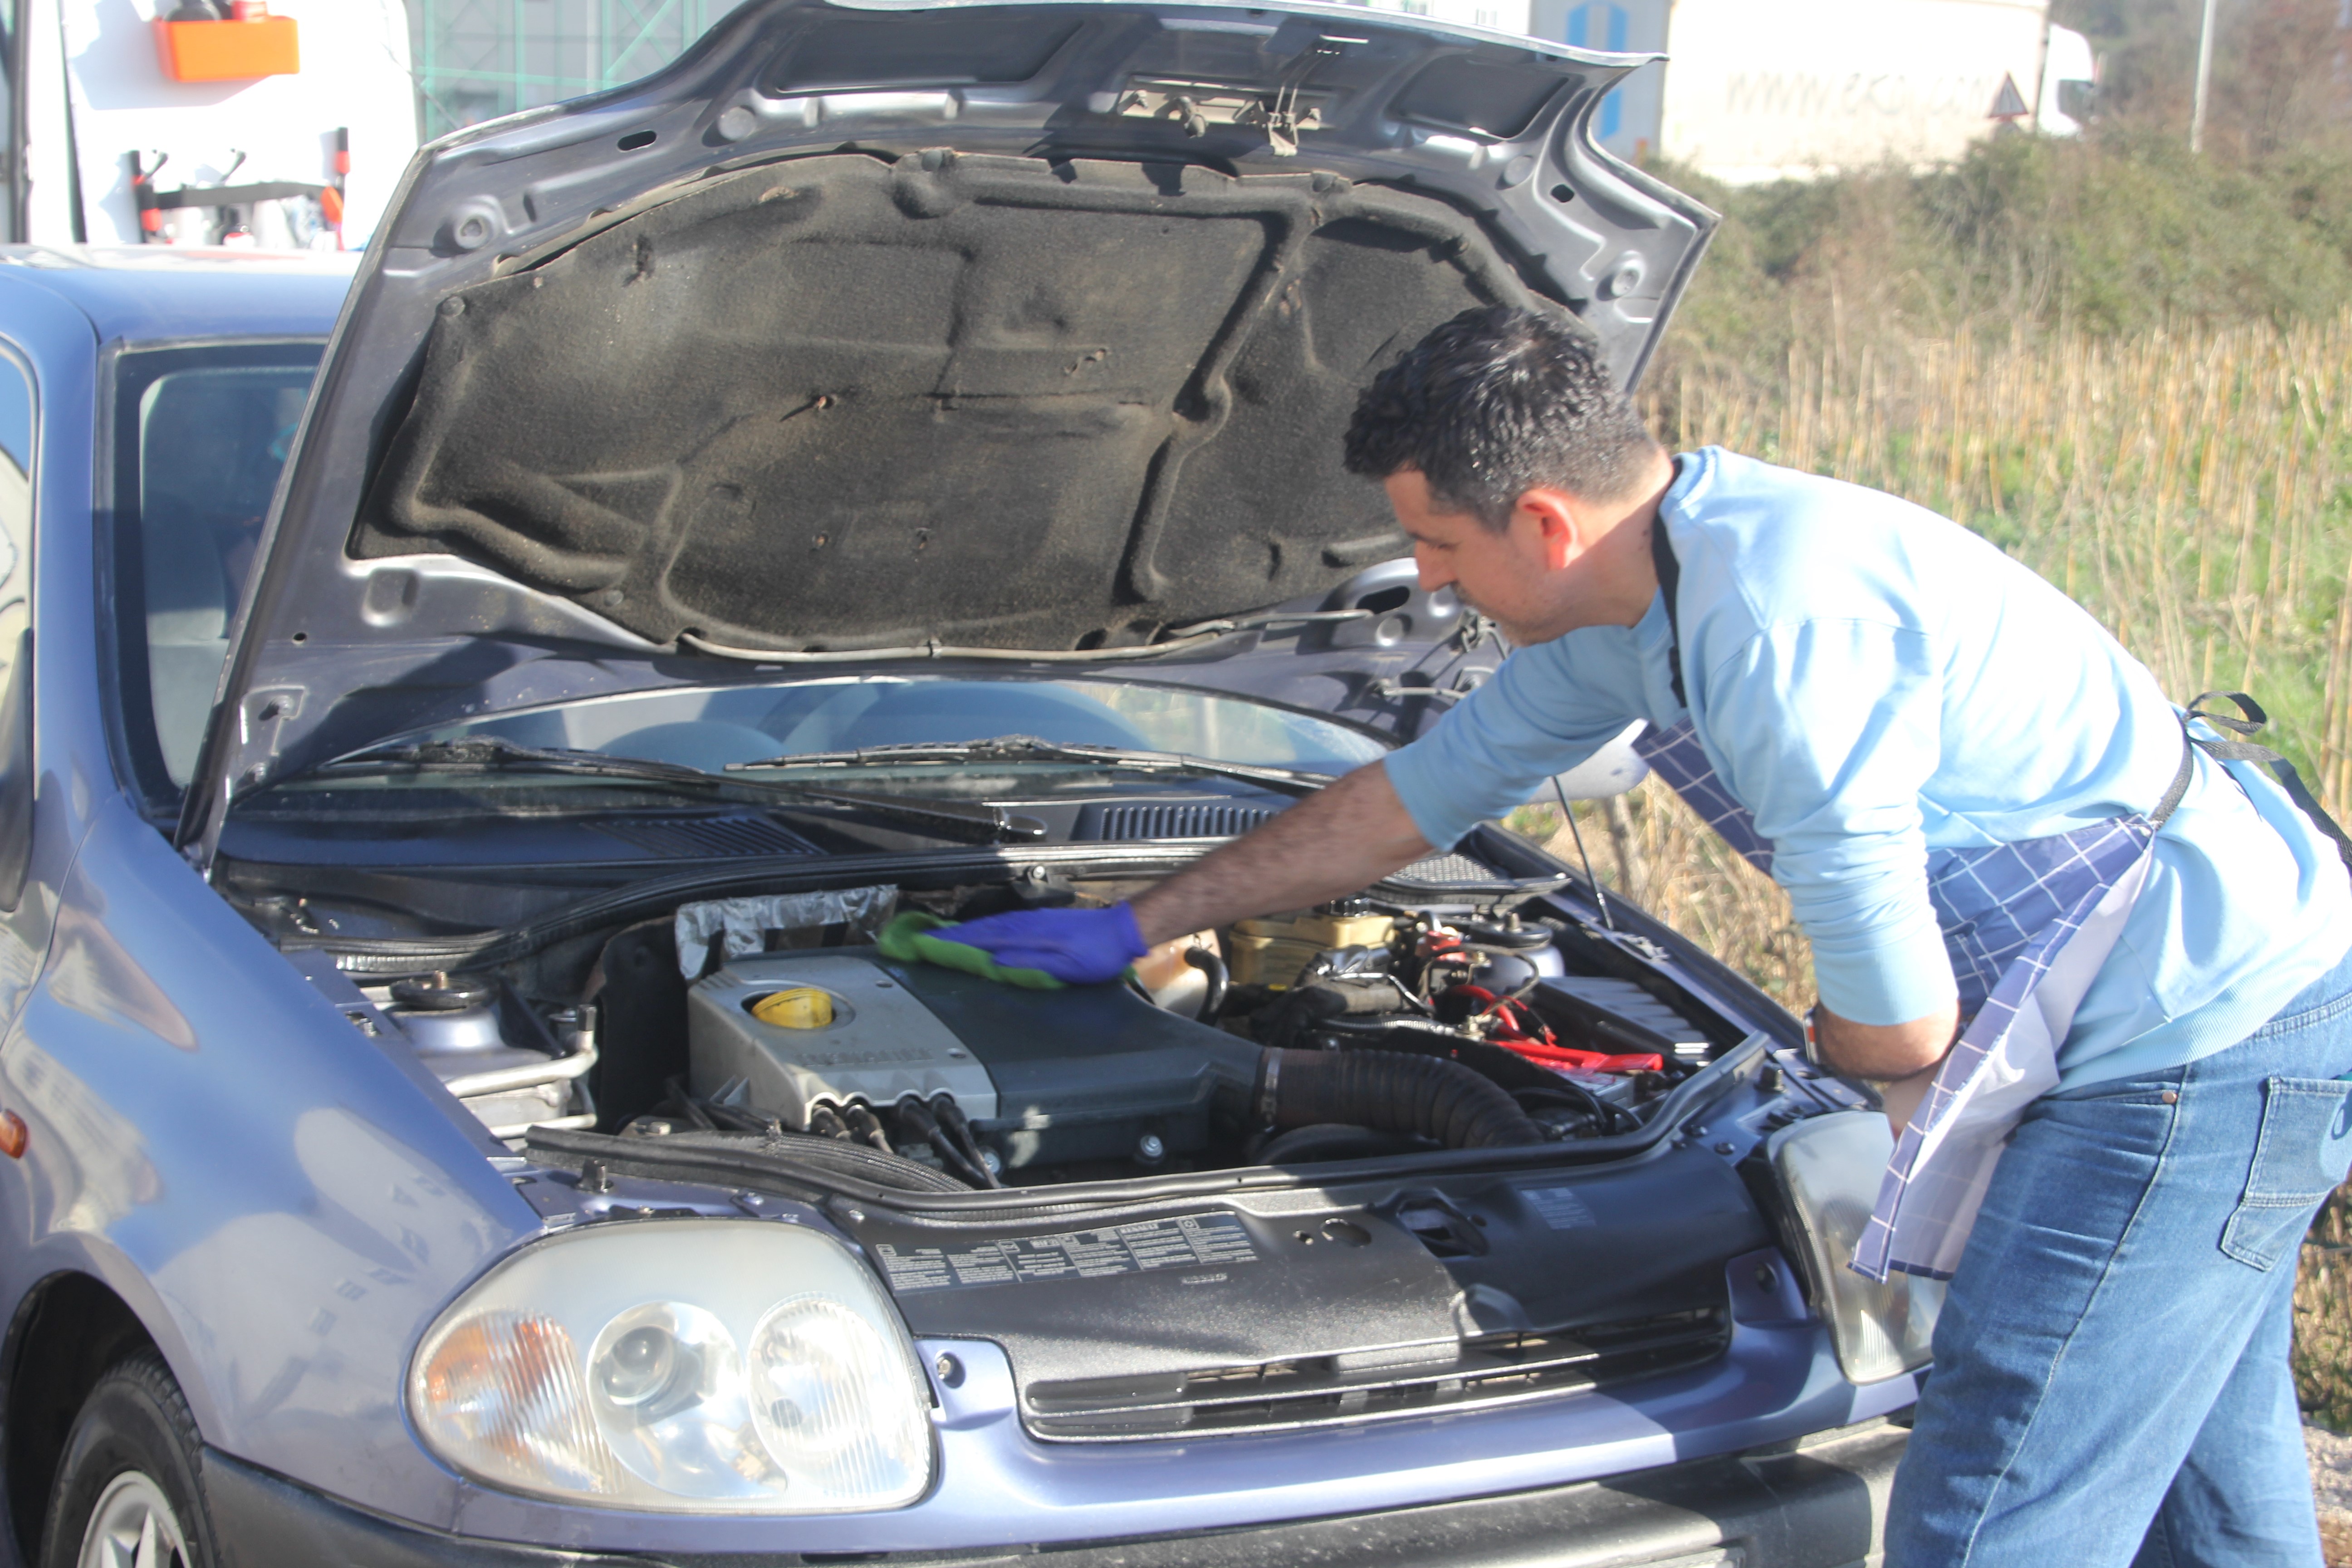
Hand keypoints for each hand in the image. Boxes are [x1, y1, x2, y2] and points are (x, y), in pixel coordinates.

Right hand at [944, 904, 1147, 984]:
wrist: (1122, 931)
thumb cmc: (1098, 953)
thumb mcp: (1066, 966)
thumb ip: (1030, 964)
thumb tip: (996, 962)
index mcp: (1030, 935)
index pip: (984, 938)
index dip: (956, 942)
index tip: (932, 945)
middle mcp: (1029, 923)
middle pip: (984, 928)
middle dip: (956, 935)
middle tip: (930, 940)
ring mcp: (1036, 920)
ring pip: (994, 924)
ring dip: (970, 931)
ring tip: (949, 937)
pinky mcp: (1044, 921)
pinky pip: (1007, 923)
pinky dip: (989, 928)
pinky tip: (986, 933)